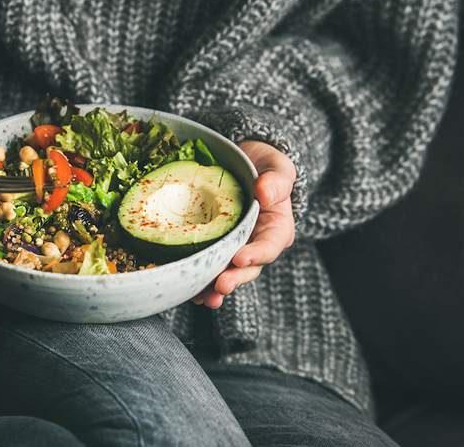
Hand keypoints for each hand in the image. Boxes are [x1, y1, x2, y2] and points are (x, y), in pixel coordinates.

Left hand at [193, 140, 295, 308]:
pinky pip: (208, 266)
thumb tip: (266, 193)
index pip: (269, 245)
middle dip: (234, 279)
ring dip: (215, 289)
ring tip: (204, 298)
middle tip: (220, 286)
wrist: (242, 164)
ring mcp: (235, 249)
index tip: (239, 259)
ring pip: (227, 273)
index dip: (256, 255)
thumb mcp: (277, 167)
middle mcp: (256, 244)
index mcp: (276, 228)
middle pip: (248, 268)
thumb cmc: (263, 166)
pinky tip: (187, 288)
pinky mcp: (216, 248)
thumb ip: (276, 181)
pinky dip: (199, 279)